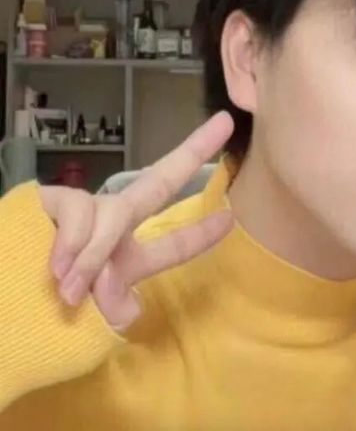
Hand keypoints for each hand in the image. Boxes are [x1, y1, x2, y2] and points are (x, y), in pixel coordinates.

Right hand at [40, 111, 234, 330]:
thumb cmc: (31, 321)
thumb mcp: (80, 328)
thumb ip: (111, 310)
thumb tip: (128, 303)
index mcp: (124, 260)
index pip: (172, 244)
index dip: (200, 234)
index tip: (230, 219)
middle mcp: (109, 230)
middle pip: (159, 183)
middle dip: (192, 152)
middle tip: (225, 123)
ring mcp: (82, 215)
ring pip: (115, 212)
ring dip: (95, 251)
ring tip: (71, 289)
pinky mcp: (49, 202)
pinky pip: (79, 212)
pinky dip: (74, 243)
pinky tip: (58, 268)